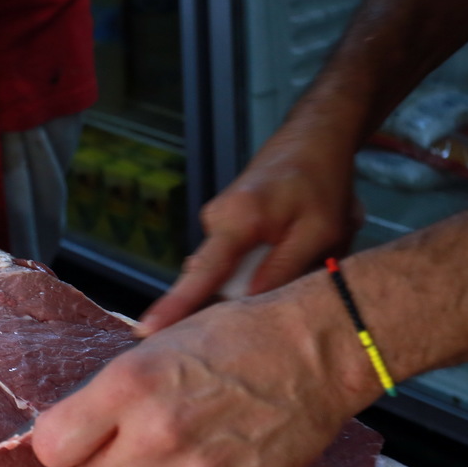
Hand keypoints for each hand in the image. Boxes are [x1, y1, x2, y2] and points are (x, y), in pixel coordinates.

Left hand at [32, 276, 376, 466]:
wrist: (318, 350)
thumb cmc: (237, 337)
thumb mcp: (159, 345)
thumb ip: (113, 390)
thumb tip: (77, 427)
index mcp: (129, 385)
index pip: (52, 446)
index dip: (64, 442)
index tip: (76, 439)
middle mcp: (156, 433)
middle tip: (130, 444)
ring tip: (186, 444)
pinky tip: (222, 452)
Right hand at [138, 127, 362, 335]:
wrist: (316, 134)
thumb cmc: (321, 179)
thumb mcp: (319, 231)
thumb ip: (284, 270)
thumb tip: (249, 306)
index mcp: (235, 221)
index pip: (200, 275)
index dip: (174, 307)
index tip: (146, 331)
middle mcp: (216, 221)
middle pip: (216, 280)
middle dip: (248, 293)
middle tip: (290, 280)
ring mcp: (219, 221)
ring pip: (232, 270)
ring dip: (265, 272)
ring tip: (304, 248)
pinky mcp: (228, 223)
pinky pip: (237, 258)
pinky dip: (264, 260)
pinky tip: (293, 243)